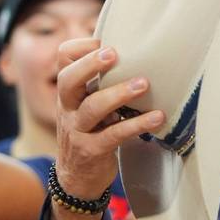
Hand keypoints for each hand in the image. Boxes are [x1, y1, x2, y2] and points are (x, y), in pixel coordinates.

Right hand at [54, 38, 164, 199]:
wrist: (77, 179)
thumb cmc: (90, 134)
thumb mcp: (88, 107)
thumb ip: (100, 86)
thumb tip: (134, 56)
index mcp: (68, 93)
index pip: (62, 60)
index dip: (80, 48)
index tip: (103, 41)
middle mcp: (68, 109)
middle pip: (69, 80)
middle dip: (90, 64)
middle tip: (114, 53)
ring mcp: (78, 131)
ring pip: (93, 107)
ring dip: (119, 93)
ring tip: (144, 84)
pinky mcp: (92, 151)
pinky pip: (114, 135)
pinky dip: (137, 125)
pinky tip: (157, 117)